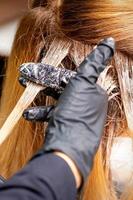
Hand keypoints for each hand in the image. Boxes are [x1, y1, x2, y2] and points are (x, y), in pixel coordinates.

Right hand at [19, 38, 114, 184]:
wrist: (68, 148)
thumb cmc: (76, 113)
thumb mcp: (83, 83)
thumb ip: (94, 63)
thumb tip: (110, 42)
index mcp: (92, 92)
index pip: (69, 76)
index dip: (49, 72)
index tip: (32, 69)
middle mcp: (86, 103)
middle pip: (61, 87)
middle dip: (41, 81)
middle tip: (24, 77)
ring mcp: (76, 115)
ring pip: (55, 101)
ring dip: (38, 96)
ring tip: (24, 90)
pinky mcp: (67, 125)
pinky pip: (54, 115)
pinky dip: (41, 112)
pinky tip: (29, 113)